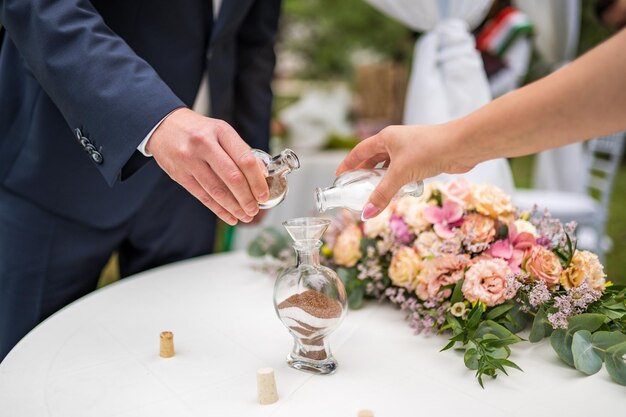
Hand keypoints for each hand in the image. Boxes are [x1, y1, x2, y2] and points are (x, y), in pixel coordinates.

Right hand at [147, 108, 269, 225]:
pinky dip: (218, 209)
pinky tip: (229, 216)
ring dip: (234, 207)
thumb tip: (261, 174)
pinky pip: (202, 196)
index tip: (264, 194)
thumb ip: (240, 150)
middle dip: (247, 198)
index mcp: (221, 131)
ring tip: (245, 216)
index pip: (245, 160)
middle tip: (255, 209)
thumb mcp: (221, 131)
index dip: (257, 181)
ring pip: (217, 190)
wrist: (163, 126)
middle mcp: (204, 144)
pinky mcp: (179, 174)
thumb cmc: (198, 130)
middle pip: (232, 177)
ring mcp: (189, 160)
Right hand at [336, 123, 473, 218]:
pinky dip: (398, 180)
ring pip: (390, 165)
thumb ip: (382, 194)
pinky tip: (397, 191)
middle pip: (374, 157)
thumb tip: (366, 214)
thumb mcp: (400, 174)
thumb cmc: (429, 151)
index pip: (360, 151)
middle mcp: (396, 141)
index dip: (348, 163)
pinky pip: (404, 170)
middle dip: (364, 172)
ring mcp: (411, 149)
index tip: (339, 174)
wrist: (461, 145)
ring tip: (373, 192)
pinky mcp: (424, 158)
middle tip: (355, 187)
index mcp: (386, 137)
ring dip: (382, 178)